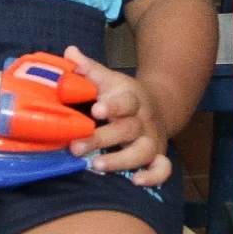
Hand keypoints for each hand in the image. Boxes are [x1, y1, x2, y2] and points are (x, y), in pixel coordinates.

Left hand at [60, 45, 172, 186]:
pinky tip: (135, 181)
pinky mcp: (157, 157)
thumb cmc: (123, 96)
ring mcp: (152, 140)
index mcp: (132, 99)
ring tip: (96, 165)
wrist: (157, 107)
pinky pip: (162, 169)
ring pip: (143, 152)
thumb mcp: (109, 79)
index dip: (113, 107)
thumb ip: (89, 69)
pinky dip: (153, 176)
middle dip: (102, 139)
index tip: (96, 110)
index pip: (126, 102)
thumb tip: (69, 52)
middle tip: (76, 147)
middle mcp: (144, 121)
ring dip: (121, 160)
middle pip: (128, 129)